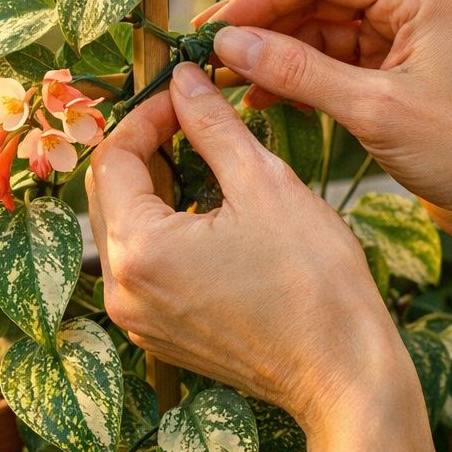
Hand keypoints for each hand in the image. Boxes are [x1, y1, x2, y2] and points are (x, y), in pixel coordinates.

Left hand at [86, 62, 400, 432]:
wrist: (343, 374)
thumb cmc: (313, 281)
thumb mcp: (263, 183)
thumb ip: (213, 125)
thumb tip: (186, 77)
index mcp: (139, 249)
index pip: (113, 158)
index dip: (147, 114)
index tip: (185, 93)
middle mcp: (122, 291)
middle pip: (108, 196)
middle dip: (145, 148)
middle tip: (190, 119)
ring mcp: (139, 320)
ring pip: (126, 231)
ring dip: (155, 189)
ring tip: (205, 162)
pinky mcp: (161, 336)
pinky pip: (145, 268)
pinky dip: (165, 231)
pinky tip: (210, 216)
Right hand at [202, 0, 451, 243]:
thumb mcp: (375, 111)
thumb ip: (299, 73)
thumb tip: (230, 44)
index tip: (214, 28)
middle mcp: (411, 3)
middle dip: (263, 27)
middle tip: (208, 57)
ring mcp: (405, 39)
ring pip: (321, 33)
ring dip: (277, 56)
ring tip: (227, 84)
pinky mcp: (398, 75)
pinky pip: (336, 64)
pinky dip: (301, 79)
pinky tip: (264, 100)